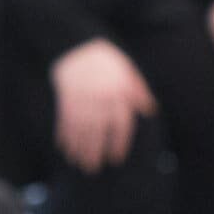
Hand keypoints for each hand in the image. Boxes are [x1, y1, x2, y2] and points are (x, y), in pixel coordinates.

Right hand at [49, 38, 155, 172]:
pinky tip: (64, 147)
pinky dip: (64, 134)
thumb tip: (150, 109)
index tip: (115, 159)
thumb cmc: (106, 59)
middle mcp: (99, 99)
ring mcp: (81, 98)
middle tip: (92, 169)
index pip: (120, 125)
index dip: (117, 143)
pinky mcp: (65, 97)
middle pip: (97, 131)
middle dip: (94, 151)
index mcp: (118, 93)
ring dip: (78, 148)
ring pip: (80, 128)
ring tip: (78, 163)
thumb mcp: (128, 71)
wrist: (76, 43)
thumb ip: (138, 90)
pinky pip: (65, 120)